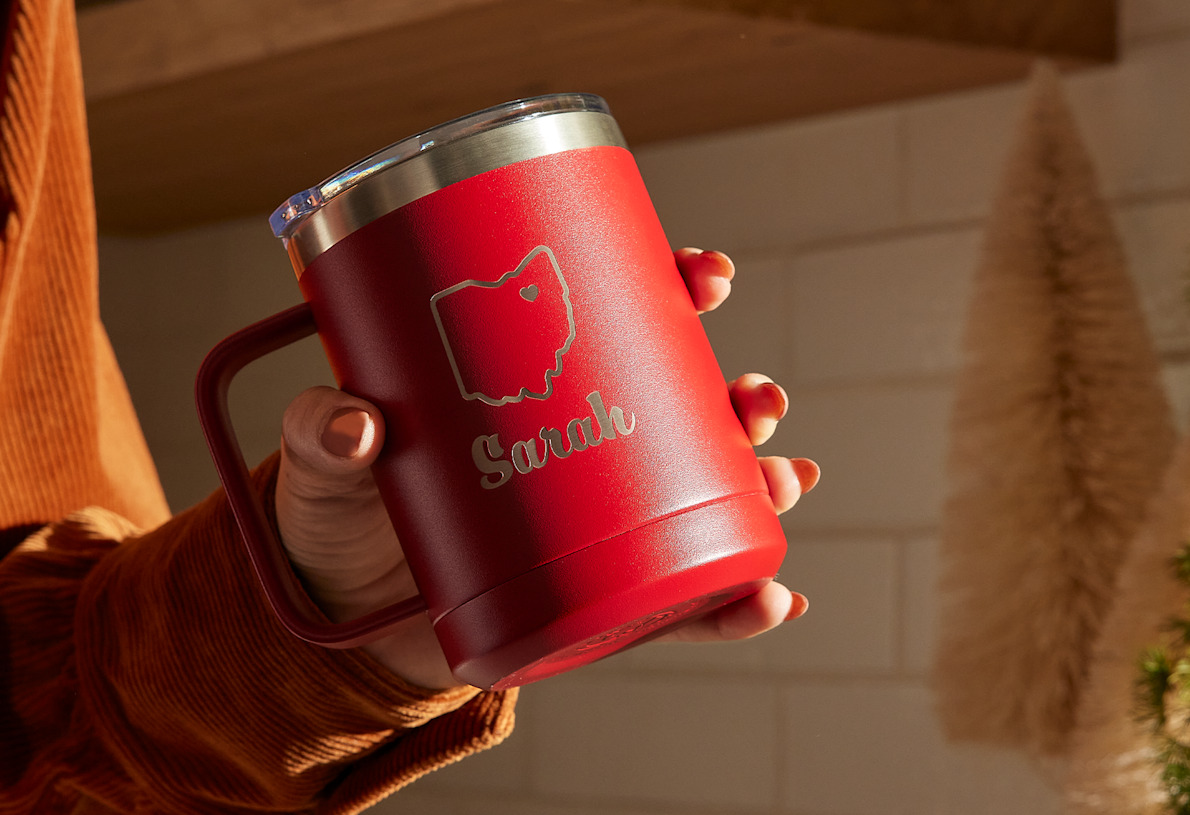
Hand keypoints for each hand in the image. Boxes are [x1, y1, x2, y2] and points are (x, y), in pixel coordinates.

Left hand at [275, 248, 819, 688]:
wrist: (340, 620)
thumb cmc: (341, 518)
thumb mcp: (328, 462)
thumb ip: (325, 433)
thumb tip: (362, 426)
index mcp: (535, 388)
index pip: (619, 323)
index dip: (674, 291)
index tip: (703, 275)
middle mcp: (582, 451)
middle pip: (686, 410)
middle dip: (740, 397)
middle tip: (755, 398)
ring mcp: (598, 529)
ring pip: (706, 499)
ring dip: (764, 484)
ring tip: (783, 480)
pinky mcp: (599, 604)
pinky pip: (681, 605)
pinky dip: (736, 602)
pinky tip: (775, 598)